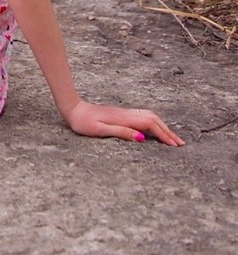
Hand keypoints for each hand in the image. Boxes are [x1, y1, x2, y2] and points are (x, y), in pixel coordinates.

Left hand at [63, 99, 184, 145]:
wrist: (73, 109)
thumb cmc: (83, 122)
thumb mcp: (100, 130)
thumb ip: (121, 132)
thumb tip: (142, 138)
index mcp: (124, 118)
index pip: (150, 125)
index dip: (164, 135)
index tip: (175, 146)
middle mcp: (127, 114)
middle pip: (153, 120)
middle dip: (168, 131)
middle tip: (180, 144)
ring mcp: (124, 113)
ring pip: (149, 116)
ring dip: (162, 126)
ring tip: (171, 138)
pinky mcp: (120, 114)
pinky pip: (142, 117)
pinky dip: (153, 123)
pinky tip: (154, 129)